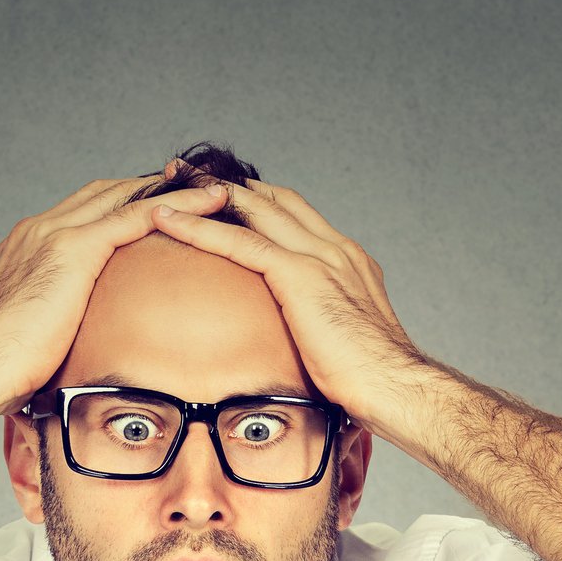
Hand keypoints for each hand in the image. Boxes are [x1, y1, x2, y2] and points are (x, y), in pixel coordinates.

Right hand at [0, 172, 231, 424]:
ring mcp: (55, 233)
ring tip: (216, 188)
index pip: (85, 212)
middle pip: (107, 192)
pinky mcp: (73, 249)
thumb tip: (74, 358)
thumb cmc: (2, 369)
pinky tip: (211, 203)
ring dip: (174, 189)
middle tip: (194, 183)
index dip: (122, 205)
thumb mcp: (36, 337)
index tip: (157, 207)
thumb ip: (57, 329)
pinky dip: (178, 206)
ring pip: (127, 195)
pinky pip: (137, 216)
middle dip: (152, 186)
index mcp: (29, 247)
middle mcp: (40, 229)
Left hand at [150, 162, 432, 437]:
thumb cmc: (371, 380)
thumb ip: (321, 327)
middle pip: (273, 199)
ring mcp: (319, 257)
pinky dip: (199, 227)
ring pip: (253, 209)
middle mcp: (334, 248)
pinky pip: (240, 242)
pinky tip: (167, 220)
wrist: (394, 388)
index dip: (258, 202)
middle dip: (227, 183)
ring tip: (169, 180)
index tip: (225, 196)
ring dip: (206, 192)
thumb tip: (301, 348)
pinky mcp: (301, 276)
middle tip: (186, 172)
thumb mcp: (342, 342)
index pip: (294, 215)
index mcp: (347, 261)